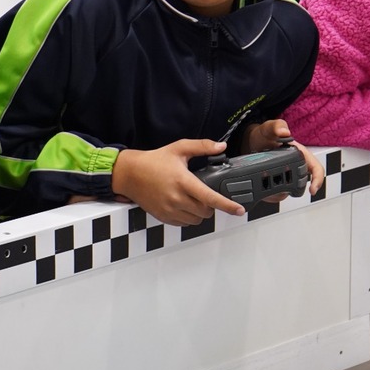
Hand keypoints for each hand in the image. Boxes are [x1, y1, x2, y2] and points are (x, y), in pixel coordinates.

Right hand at [111, 140, 245, 226]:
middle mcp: (177, 198)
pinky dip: (188, 217)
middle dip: (211, 205)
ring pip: (196, 220)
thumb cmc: (154, 160)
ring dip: (200, 213)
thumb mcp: (179, 148)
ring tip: (193, 200)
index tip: (239, 210)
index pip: (210, 197)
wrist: (130, 174)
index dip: (227, 205)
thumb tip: (221, 146)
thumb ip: (202, 146)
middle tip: (205, 194)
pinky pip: (183, 223)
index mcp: (183, 181)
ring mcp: (169, 210)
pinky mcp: (163, 217)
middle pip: (206, 211)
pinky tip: (183, 205)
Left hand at [243, 120, 324, 199]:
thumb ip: (277, 127)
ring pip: (289, 191)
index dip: (317, 180)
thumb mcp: (268, 128)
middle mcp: (296, 166)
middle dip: (290, 190)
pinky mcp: (278, 182)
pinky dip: (271, 195)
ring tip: (266, 190)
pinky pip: (278, 193)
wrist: (252, 143)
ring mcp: (288, 175)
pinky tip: (263, 191)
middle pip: (302, 184)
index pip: (316, 168)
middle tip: (276, 190)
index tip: (312, 190)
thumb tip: (285, 132)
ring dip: (278, 193)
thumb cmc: (264, 135)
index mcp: (300, 154)